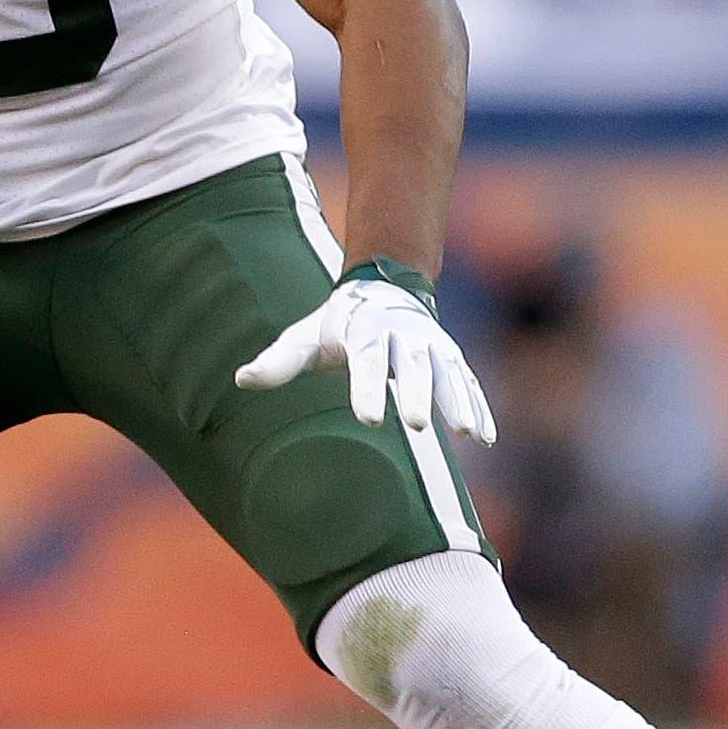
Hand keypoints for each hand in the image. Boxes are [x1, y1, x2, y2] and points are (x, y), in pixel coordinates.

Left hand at [235, 273, 496, 443]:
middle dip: (418, 393)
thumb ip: (278, 361)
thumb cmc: (335, 324)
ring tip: (469, 434)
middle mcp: (404, 336)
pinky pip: (468, 383)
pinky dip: (479, 406)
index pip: (367, 361)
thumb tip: (241, 379)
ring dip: (460, 402)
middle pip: (414, 365)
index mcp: (366, 330)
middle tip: (417, 425)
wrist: (383, 291)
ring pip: (449, 373)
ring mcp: (432, 346)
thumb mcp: (304, 336)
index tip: (369, 420)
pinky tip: (485, 437)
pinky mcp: (451, 359)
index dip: (368, 389)